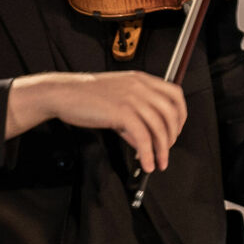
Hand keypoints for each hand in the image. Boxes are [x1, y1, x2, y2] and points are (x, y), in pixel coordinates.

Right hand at [8, 70, 187, 171]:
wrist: (62, 93)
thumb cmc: (86, 96)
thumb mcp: (117, 99)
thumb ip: (133, 116)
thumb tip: (144, 141)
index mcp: (142, 80)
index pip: (175, 95)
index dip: (181, 114)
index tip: (176, 130)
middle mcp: (141, 87)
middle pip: (171, 113)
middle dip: (173, 136)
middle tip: (166, 151)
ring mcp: (132, 99)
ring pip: (159, 128)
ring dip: (162, 150)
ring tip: (158, 163)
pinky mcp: (121, 112)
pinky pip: (143, 137)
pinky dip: (148, 153)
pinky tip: (146, 163)